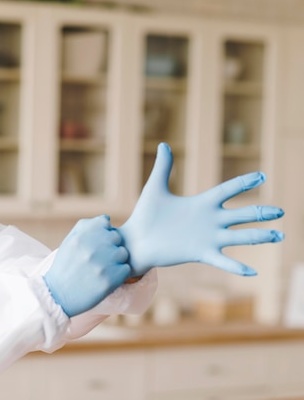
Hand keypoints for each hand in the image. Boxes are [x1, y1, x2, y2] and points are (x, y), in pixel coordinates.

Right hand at [44, 215, 130, 316]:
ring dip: (117, 259)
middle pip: (116, 237)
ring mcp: (102, 264)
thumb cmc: (65, 266)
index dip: (103, 231)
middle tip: (103, 256)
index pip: (105, 222)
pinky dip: (119, 273)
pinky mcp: (109, 281)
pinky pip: (125, 269)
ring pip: (123, 253)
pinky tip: (108, 277)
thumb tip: (106, 220)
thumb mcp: (69, 242)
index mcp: (81, 237)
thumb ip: (86, 227)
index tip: (98, 241)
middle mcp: (92, 248)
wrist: (58, 295)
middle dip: (111, 245)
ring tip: (105, 267)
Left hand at [118, 142, 284, 276]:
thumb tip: (164, 144)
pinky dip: (237, 267)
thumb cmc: (144, 215)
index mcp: (201, 204)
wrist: (136, 241)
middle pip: (241, 215)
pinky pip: (222, 261)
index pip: (228, 190)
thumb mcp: (155, 188)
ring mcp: (207, 239)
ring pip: (239, 237)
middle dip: (261, 213)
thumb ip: (164, 167)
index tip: (262, 175)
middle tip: (280, 211)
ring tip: (279, 236)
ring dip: (259, 236)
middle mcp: (209, 221)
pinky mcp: (200, 254)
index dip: (244, 183)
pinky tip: (252, 272)